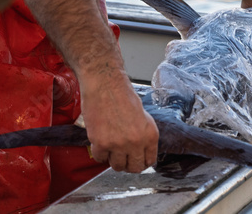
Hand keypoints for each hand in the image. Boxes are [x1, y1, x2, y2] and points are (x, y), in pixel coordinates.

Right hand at [23, 0, 158, 172]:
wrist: (106, 83)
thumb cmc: (122, 95)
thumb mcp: (142, 116)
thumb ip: (142, 135)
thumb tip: (140, 150)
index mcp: (151, 134)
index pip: (149, 161)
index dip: (142, 161)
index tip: (136, 158)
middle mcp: (137, 142)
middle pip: (134, 168)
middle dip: (129, 164)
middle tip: (123, 155)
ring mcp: (119, 144)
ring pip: (117, 166)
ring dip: (113, 159)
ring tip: (111, 146)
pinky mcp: (101, 143)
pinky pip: (100, 158)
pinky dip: (100, 152)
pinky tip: (101, 140)